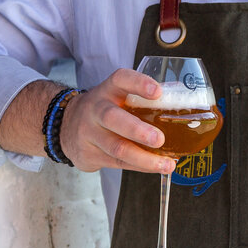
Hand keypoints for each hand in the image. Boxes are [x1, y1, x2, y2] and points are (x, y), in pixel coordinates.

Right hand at [59, 68, 176, 173]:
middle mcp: (96, 109)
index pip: (121, 79)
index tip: (158, 92)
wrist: (65, 125)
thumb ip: (141, 100)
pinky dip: (139, 166)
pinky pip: (117, 163)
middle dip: (138, 131)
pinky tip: (155, 167)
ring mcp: (89, 133)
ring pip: (116, 147)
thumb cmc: (105, 108)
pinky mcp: (88, 154)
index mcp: (108, 89)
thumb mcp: (116, 96)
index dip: (139, 84)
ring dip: (144, 159)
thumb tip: (183, 109)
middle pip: (113, 118)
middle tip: (159, 139)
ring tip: (167, 164)